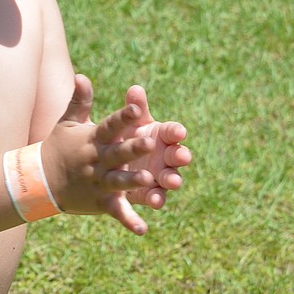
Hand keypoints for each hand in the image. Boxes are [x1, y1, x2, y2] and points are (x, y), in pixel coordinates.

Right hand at [40, 76, 190, 234]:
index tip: (137, 107)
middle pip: (118, 153)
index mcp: (94, 139)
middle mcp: (97, 160)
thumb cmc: (59, 148)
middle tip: (151, 143)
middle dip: (134, 148)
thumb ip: (80, 101)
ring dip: (133, 181)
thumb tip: (82, 76)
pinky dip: (129, 221)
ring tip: (150, 180)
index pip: (110, 125)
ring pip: (118, 181)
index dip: (123, 116)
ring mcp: (98, 182)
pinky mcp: (99, 202)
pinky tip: (143, 229)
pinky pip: (116, 212)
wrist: (40, 181)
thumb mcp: (67, 123)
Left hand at [119, 83, 190, 211]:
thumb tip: (134, 89)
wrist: (110, 160)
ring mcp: (159, 176)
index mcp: (161, 135)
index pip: (172, 131)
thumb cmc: (125, 136)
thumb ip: (134, 108)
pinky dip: (156, 200)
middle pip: (177, 155)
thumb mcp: (127, 123)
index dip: (175, 131)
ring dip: (172, 179)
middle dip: (181, 155)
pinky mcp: (148, 194)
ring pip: (170, 178)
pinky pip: (154, 198)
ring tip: (171, 182)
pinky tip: (153, 204)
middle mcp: (165, 156)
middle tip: (182, 156)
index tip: (179, 131)